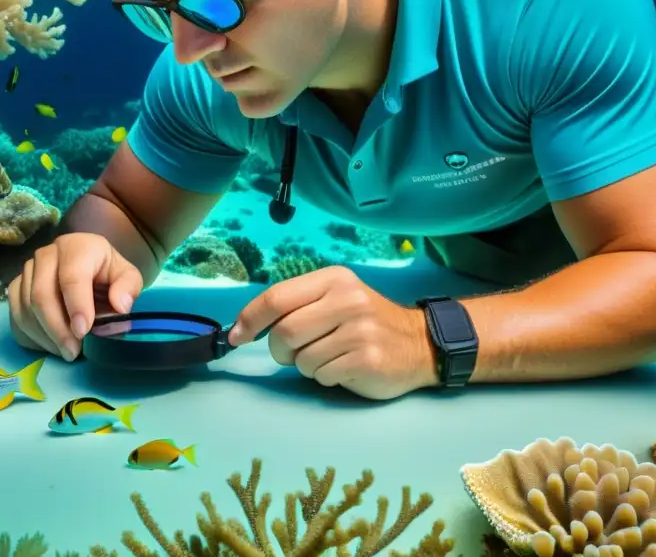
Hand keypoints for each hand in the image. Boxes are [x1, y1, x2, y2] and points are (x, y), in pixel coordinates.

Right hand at [7, 233, 142, 360]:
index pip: (71, 276)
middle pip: (41, 295)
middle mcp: (46, 254)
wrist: (87, 271)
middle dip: (57, 329)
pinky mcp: (16, 288)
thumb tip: (121, 305)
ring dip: (45, 336)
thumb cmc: (106, 275)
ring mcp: (27, 271)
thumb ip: (128, 287)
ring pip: (26, 308)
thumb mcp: (127, 277)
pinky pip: (16, 316)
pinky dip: (32, 336)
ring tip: (66, 351)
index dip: (76, 305)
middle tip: (73, 352)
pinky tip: (51, 345)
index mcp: (76, 247)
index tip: (83, 332)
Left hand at [228, 266, 437, 399]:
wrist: (419, 343)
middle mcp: (346, 299)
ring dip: (306, 366)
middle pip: (284, 332)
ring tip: (329, 357)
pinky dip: (325, 377)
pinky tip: (344, 367)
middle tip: (294, 354)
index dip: (250, 319)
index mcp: (333, 279)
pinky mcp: (366, 359)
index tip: (236, 337)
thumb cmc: (365, 321)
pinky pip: (322, 375)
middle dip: (280, 351)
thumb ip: (295, 305)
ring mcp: (359, 330)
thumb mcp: (334, 298)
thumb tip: (243, 328)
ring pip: (301, 359)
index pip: (277, 297)